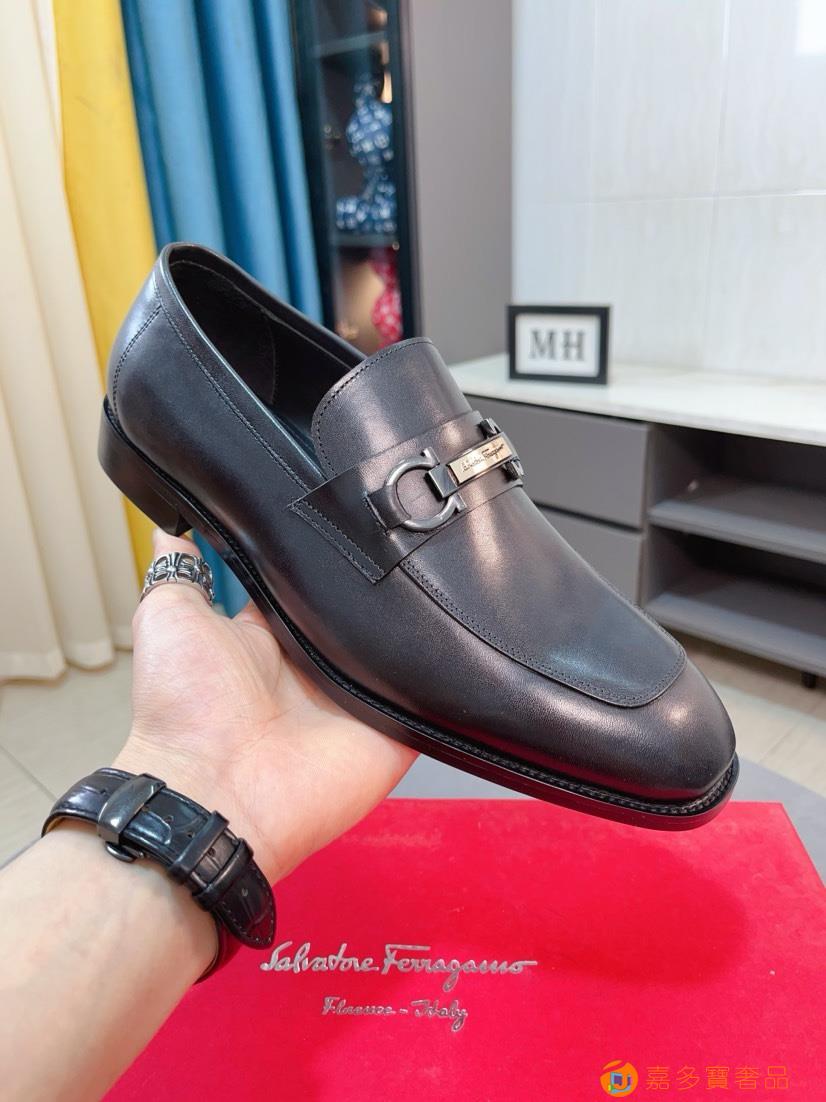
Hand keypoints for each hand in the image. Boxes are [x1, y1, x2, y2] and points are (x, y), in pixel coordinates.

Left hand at [115, 529, 416, 883]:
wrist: (216, 792)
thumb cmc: (183, 711)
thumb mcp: (168, 619)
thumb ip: (181, 572)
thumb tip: (173, 526)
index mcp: (269, 637)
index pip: (307, 583)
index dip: (321, 552)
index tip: (345, 506)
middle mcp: (316, 666)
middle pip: (359, 612)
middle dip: (377, 579)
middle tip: (402, 523)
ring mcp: (358, 699)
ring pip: (400, 648)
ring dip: (416, 618)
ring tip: (440, 564)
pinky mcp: (394, 731)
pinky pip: (433, 696)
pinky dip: (444, 672)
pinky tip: (459, 630)